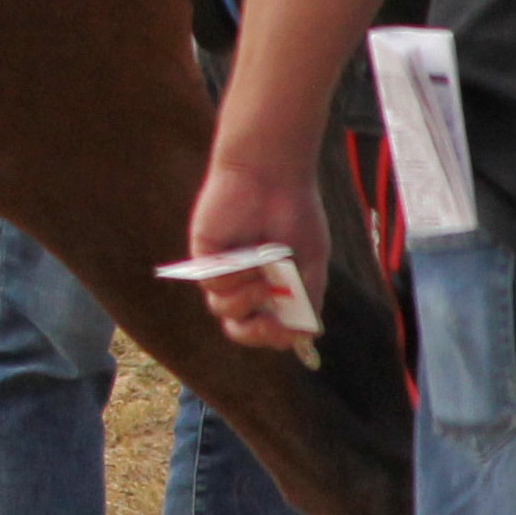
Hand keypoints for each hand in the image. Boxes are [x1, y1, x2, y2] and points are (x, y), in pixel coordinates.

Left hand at [180, 152, 331, 354]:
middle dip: (255, 334)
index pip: (266, 327)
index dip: (275, 337)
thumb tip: (304, 338)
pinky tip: (251, 256)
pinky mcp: (204, 255)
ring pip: (225, 309)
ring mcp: (222, 269)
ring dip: (249, 299)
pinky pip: (214, 284)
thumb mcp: (312, 262)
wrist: (273, 176)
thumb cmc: (295, 213)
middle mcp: (244, 281)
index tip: (291, 336)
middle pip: (238, 326)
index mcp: (271, 286)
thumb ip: (307, 300)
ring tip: (264, 275)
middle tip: (271, 326)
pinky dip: (236, 277)